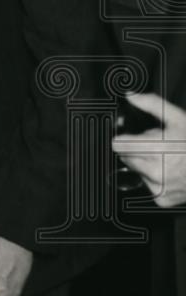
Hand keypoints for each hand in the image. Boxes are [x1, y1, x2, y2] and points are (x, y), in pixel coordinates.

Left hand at [112, 92, 185, 207]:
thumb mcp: (178, 118)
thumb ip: (152, 105)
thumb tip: (131, 96)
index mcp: (156, 149)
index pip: (118, 145)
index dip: (123, 138)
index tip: (128, 137)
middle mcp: (155, 171)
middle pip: (125, 157)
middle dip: (135, 150)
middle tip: (154, 147)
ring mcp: (158, 187)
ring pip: (135, 171)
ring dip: (144, 164)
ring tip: (165, 159)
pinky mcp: (162, 198)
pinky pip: (147, 186)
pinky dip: (154, 179)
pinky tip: (169, 172)